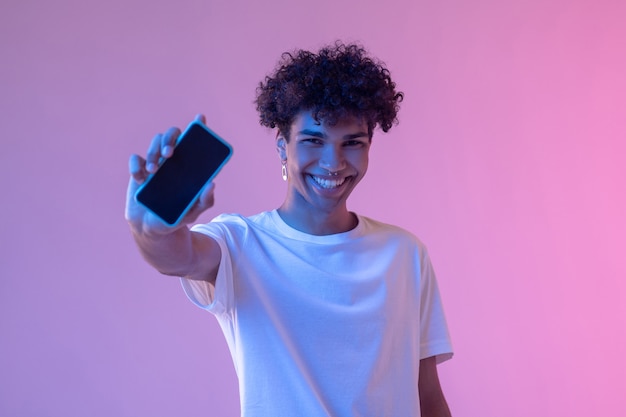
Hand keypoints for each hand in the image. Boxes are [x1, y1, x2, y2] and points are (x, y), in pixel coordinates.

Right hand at [125, 114, 215, 235]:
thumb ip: (205, 200)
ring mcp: (155, 162)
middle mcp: (173, 158)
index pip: (194, 140)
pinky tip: (141, 178)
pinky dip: (136, 165)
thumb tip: (211, 184)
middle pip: (172, 135)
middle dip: (170, 139)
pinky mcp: (139, 170)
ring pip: (154, 143)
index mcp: (189, 164)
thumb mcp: (194, 211)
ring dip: (153, 152)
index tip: (201, 118)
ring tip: (155, 171)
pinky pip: (135, 159)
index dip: (198, 127)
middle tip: (170, 154)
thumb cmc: (176, 215)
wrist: (152, 227)